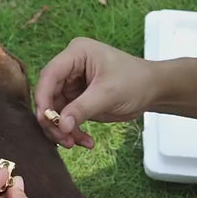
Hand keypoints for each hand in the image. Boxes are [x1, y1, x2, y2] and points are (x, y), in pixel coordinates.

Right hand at [35, 38, 157, 148]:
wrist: (153, 90)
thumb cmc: (135, 81)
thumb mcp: (108, 94)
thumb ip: (82, 109)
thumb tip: (61, 126)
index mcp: (76, 54)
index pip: (49, 75)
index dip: (43, 97)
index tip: (45, 119)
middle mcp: (69, 68)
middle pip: (48, 95)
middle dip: (53, 119)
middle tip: (62, 138)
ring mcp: (71, 84)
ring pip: (54, 110)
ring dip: (62, 130)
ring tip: (73, 143)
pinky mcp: (75, 100)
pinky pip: (65, 118)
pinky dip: (72, 132)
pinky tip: (85, 142)